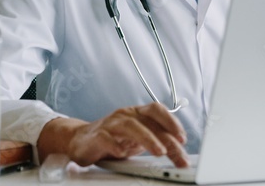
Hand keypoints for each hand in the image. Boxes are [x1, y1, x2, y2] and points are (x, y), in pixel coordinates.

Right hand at [37, 103, 188, 167]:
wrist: (81, 140)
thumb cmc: (113, 139)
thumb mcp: (138, 139)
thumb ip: (156, 140)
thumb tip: (179, 151)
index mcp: (136, 113)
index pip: (157, 110)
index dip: (171, 122)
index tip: (183, 138)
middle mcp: (124, 115)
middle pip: (148, 121)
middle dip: (166, 138)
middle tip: (178, 153)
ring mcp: (110, 124)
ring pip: (130, 126)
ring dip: (148, 138)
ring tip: (159, 152)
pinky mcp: (96, 136)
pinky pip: (106, 138)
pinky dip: (115, 145)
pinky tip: (123, 154)